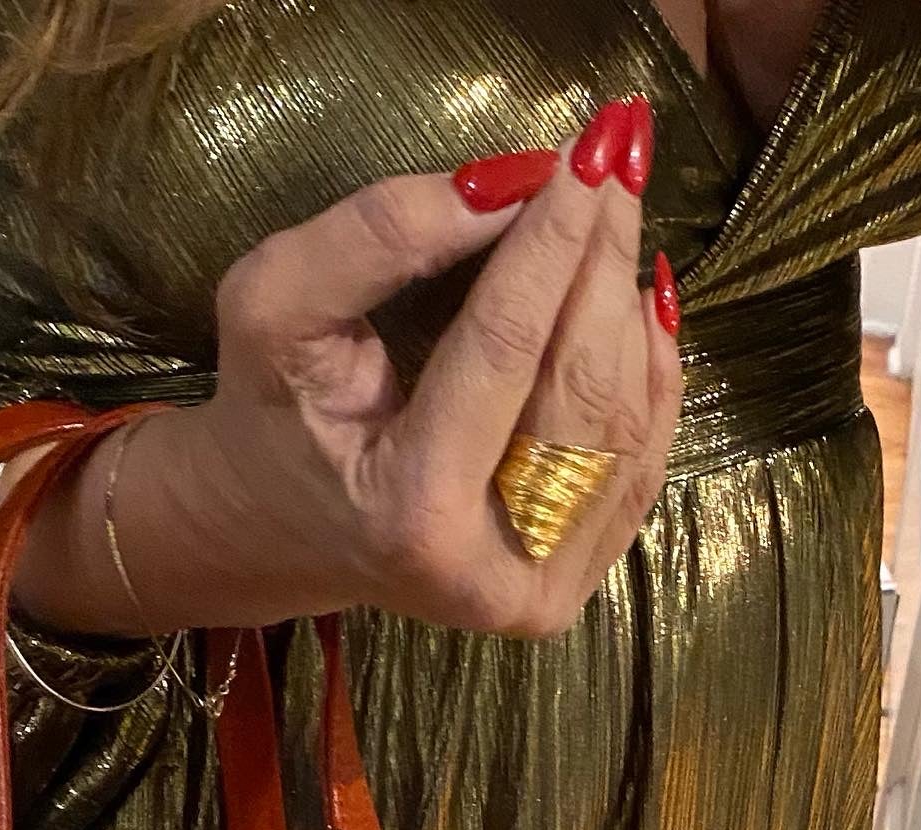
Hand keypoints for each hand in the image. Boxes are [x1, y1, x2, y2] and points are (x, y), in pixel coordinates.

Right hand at [15, 99, 683, 641]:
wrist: (273, 533)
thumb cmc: (270, 417)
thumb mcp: (274, 309)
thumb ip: (374, 239)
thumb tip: (508, 180)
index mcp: (410, 516)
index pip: (504, 348)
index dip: (552, 237)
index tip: (590, 144)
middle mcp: (488, 574)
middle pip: (582, 388)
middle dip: (602, 260)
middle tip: (618, 156)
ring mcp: (537, 593)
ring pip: (625, 426)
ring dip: (628, 307)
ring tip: (617, 216)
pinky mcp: (567, 590)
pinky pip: (638, 465)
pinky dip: (650, 374)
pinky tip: (636, 301)